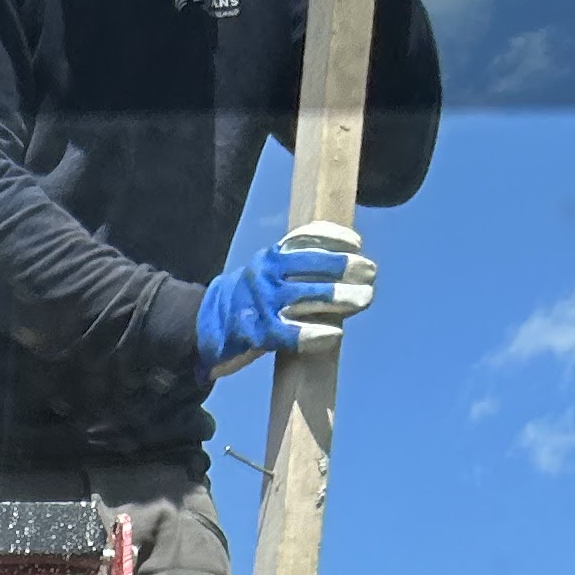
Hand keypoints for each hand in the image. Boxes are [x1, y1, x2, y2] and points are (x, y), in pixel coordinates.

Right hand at [197, 228, 377, 378]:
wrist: (203, 328)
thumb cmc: (245, 300)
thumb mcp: (265, 272)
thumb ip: (294, 266)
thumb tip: (340, 264)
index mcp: (270, 257)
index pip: (308, 239)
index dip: (336, 239)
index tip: (357, 245)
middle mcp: (266, 275)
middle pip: (315, 267)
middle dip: (347, 269)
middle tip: (371, 274)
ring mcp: (262, 305)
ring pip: (309, 297)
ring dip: (341, 299)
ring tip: (365, 299)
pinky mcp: (257, 335)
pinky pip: (292, 334)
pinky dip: (316, 334)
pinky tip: (335, 335)